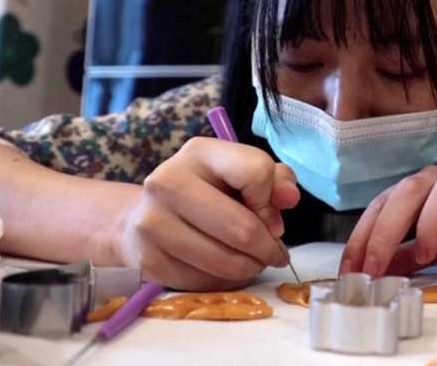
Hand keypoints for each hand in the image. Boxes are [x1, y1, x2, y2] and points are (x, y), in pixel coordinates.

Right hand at [116, 137, 299, 290]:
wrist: (147, 214)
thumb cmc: (208, 191)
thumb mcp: (243, 174)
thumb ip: (276, 180)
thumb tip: (290, 198)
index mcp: (199, 153)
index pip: (255, 172)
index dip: (271, 199)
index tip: (270, 214)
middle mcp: (168, 182)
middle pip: (240, 228)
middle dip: (267, 247)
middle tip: (274, 253)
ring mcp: (152, 223)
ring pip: (224, 262)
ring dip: (250, 268)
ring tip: (254, 262)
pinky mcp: (148, 259)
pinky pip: (204, 282)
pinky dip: (224, 282)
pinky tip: (225, 270)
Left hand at [339, 165, 436, 276]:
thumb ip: (407, 255)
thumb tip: (373, 269)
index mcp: (423, 190)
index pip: (382, 204)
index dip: (362, 236)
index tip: (350, 270)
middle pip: (407, 190)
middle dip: (385, 229)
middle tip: (374, 266)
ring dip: (429, 220)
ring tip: (425, 254)